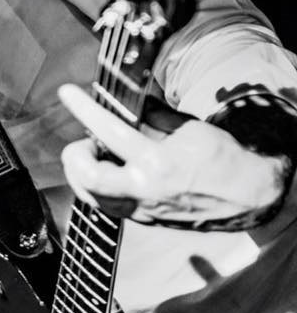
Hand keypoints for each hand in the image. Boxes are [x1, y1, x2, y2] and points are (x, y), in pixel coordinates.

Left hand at [58, 84, 285, 226]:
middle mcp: (145, 189)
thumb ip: (152, 114)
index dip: (83, 109)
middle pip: (87, 177)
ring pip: (90, 195)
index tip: (67, 92)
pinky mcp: (142, 220)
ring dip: (80, 172)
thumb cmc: (219, 156)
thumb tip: (125, 99)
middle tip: (83, 142)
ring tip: (93, 155)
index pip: (108, 131)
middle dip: (75, 155)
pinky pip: (105, 205)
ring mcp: (142, 209)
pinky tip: (105, 171)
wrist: (245, 195)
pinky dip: (94, 186)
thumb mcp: (188, 126)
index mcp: (157, 162)